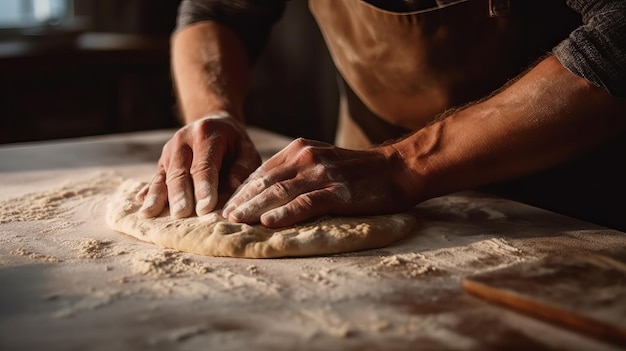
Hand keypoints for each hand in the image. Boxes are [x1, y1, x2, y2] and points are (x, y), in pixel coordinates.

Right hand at [137, 112, 260, 217]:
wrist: (214, 123)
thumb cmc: (234, 143)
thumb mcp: (246, 149)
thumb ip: (242, 167)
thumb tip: (234, 186)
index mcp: (206, 134)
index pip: (204, 165)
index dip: (204, 188)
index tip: (205, 208)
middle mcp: (183, 140)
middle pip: (179, 171)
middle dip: (180, 195)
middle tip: (180, 215)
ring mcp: (170, 150)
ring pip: (163, 176)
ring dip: (158, 196)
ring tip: (150, 214)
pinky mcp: (163, 161)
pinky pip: (155, 177)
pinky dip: (149, 191)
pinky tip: (141, 204)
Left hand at [222, 138, 417, 226]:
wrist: (397, 169)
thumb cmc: (358, 169)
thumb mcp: (323, 159)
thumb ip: (297, 170)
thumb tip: (269, 192)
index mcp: (300, 149)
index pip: (262, 171)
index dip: (241, 189)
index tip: (225, 205)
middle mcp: (307, 158)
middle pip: (265, 181)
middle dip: (241, 200)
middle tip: (222, 217)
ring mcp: (322, 174)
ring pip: (280, 192)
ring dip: (255, 207)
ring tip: (236, 221)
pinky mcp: (338, 192)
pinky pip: (306, 204)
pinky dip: (285, 213)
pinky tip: (269, 222)